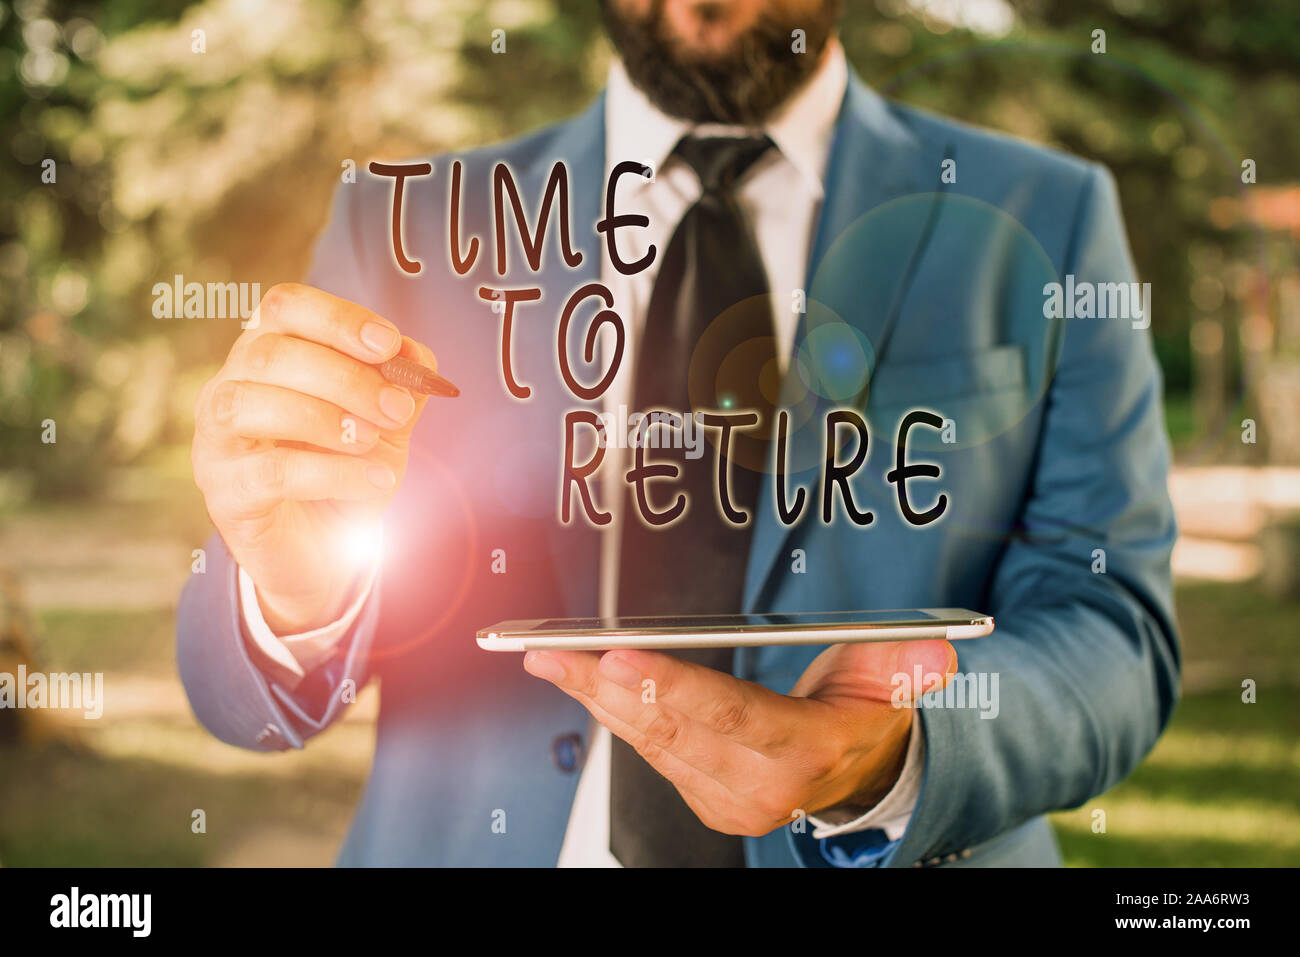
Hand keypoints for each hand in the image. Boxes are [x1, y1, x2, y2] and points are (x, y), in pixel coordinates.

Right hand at [192, 283, 437, 632]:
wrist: (330, 551)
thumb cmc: (349, 472)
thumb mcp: (387, 423)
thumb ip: (401, 384)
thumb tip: (418, 353)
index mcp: (266, 354)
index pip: (283, 306)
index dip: (336, 318)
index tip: (389, 344)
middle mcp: (228, 386)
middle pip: (269, 354)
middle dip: (345, 377)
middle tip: (396, 409)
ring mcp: (215, 440)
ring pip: (254, 404)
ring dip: (328, 420)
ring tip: (375, 442)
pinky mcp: (223, 492)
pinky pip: (271, 470)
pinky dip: (333, 473)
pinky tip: (375, 482)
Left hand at [523, 639, 956, 835]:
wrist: (856, 773)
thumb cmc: (865, 717)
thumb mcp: (896, 686)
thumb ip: (908, 667)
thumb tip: (933, 654)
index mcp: (807, 754)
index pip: (734, 717)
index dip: (676, 688)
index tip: (620, 657)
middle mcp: (760, 786)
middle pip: (674, 730)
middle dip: (608, 687)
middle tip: (557, 651)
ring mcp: (726, 798)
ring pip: (649, 742)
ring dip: (595, 698)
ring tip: (550, 658)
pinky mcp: (702, 796)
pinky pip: (649, 752)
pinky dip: (612, 713)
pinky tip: (580, 681)